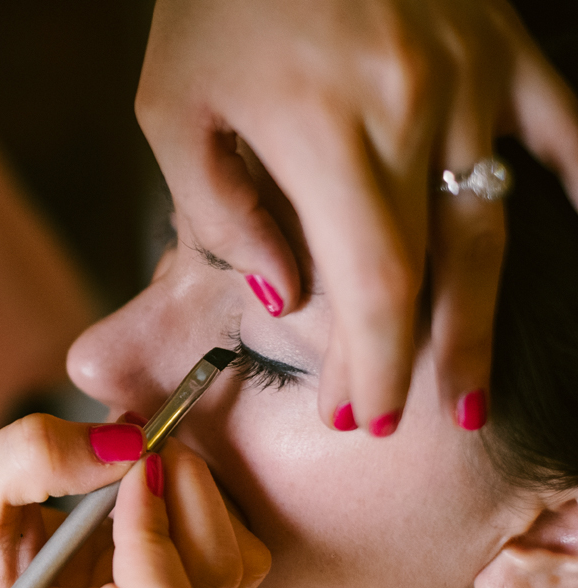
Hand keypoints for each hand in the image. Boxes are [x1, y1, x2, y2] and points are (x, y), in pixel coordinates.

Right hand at [0, 414, 268, 587]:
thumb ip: (38, 454)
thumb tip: (131, 441)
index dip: (157, 523)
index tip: (127, 464)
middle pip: (214, 585)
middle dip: (193, 495)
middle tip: (148, 439)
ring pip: (238, 570)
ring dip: (205, 497)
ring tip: (143, 460)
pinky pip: (234, 560)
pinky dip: (208, 507)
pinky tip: (154, 487)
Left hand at [137, 0, 577, 434]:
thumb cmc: (212, 0)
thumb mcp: (173, 108)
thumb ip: (220, 209)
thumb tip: (282, 292)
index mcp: (325, 133)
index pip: (371, 285)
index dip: (374, 363)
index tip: (363, 415)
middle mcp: (413, 111)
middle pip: (435, 272)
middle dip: (419, 361)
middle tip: (407, 422)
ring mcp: (469, 76)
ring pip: (491, 223)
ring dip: (481, 314)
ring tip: (472, 387)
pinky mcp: (497, 45)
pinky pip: (559, 125)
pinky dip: (571, 182)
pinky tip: (576, 231)